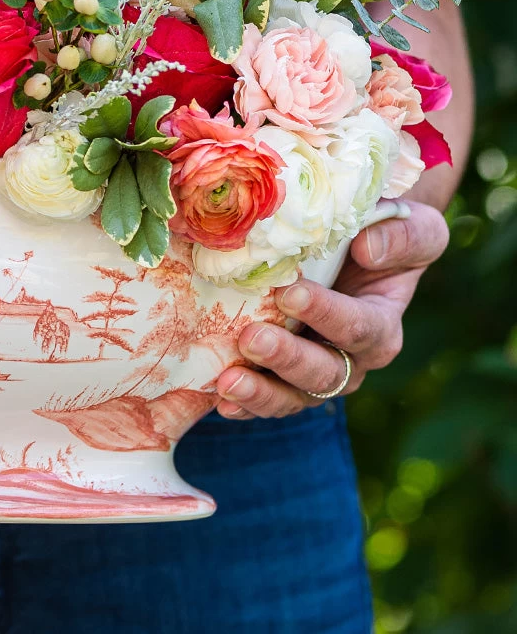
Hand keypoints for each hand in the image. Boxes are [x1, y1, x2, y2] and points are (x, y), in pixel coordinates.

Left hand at [214, 201, 448, 418]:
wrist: (354, 245)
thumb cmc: (383, 232)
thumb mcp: (414, 227)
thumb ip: (402, 238)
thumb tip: (366, 250)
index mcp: (381, 324)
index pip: (358, 327)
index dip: (326, 314)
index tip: (289, 293)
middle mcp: (351, 358)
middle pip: (325, 373)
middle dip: (287, 358)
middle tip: (251, 338)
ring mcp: (316, 373)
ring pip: (294, 397)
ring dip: (261, 392)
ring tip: (227, 381)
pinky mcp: (285, 379)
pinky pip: (269, 400)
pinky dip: (246, 405)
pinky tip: (219, 402)